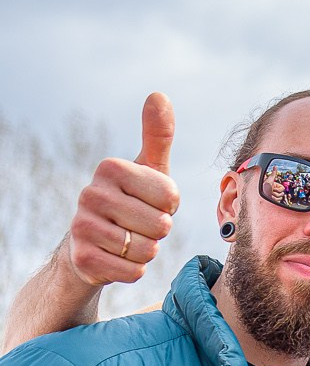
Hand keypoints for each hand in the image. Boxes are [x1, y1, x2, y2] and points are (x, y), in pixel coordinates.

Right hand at [63, 93, 179, 288]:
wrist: (91, 244)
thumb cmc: (131, 201)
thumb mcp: (149, 168)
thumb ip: (158, 135)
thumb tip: (158, 94)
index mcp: (110, 168)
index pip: (171, 196)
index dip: (170, 206)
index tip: (150, 202)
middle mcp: (90, 193)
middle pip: (161, 225)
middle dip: (158, 231)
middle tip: (139, 225)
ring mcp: (82, 226)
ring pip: (147, 249)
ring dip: (147, 251)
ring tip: (128, 240)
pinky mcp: (82, 259)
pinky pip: (132, 271)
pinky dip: (134, 270)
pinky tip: (118, 258)